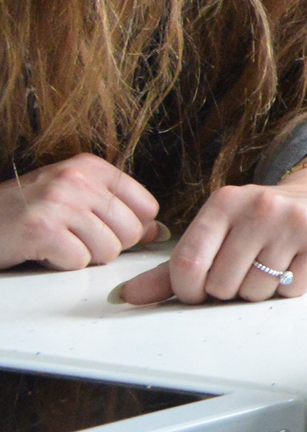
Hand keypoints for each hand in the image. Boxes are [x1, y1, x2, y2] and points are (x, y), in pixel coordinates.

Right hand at [0, 156, 163, 269]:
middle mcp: (77, 180)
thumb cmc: (25, 211)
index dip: (133, 228)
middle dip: (108, 246)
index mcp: (91, 167)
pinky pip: (79, 262)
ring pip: (108, 250)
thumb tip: (157, 231)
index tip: (108, 230)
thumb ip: (115, 208)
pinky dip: (62, 265)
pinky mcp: (41, 230)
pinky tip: (44, 251)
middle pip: (131, 231)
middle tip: (77, 240)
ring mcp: (58, 203)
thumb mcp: (73, 195)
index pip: (147, 205)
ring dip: (84, 257)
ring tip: (59, 244)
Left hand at [114, 169, 306, 304]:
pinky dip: (288, 290)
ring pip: (255, 292)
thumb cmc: (259, 225)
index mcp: (223, 202)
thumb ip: (173, 268)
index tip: (199, 290)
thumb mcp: (217, 235)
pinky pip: (290, 292)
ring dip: (259, 292)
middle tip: (245, 270)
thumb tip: (127, 296)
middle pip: (220, 284)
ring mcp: (294, 221)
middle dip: (228, 290)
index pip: (187, 263)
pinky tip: (294, 266)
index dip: (188, 290)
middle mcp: (259, 206)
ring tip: (271, 266)